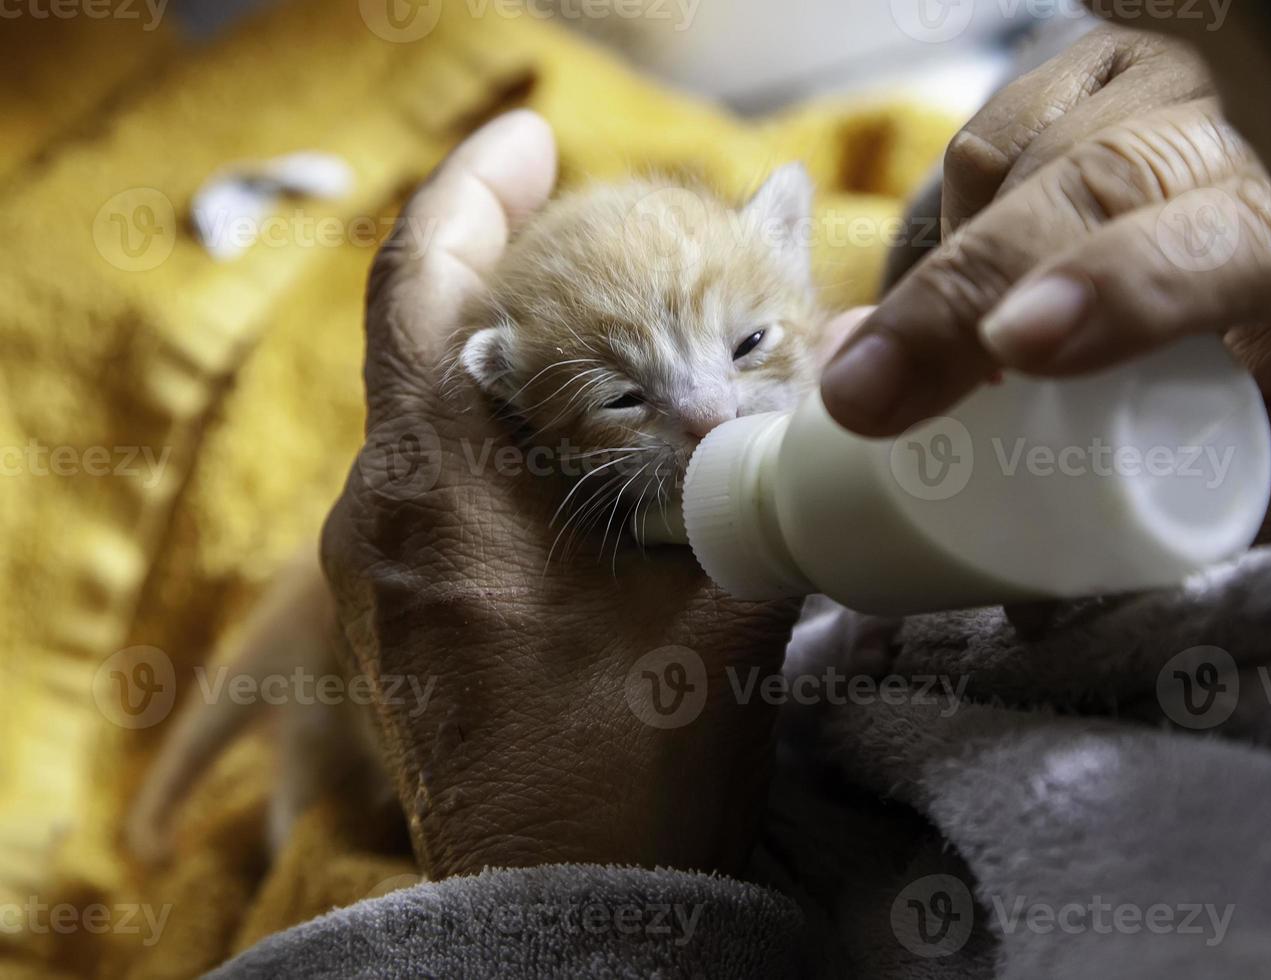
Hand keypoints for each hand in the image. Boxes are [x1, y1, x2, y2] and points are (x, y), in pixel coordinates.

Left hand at [319, 112, 799, 878]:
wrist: (561, 922)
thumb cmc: (626, 783)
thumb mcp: (716, 621)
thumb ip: (770, 498)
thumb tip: (824, 388)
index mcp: (436, 496)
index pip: (421, 290)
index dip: (472, 194)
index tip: (536, 139)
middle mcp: (389, 518)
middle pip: (429, 339)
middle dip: (512, 265)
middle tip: (611, 225)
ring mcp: (393, 568)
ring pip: (441, 407)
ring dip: (521, 347)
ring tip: (616, 315)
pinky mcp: (422, 607)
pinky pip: (452, 472)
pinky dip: (518, 424)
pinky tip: (597, 434)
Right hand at [823, 94, 1270, 536]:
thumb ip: (1175, 507)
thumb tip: (1009, 590)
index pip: (1214, 244)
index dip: (1113, 289)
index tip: (1013, 352)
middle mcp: (1239, 145)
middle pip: (1090, 187)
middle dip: (959, 291)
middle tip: (861, 393)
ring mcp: (1163, 95)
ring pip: (1019, 156)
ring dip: (959, 260)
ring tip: (942, 352)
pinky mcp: (1098, 79)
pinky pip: (990, 133)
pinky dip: (959, 209)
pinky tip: (978, 265)